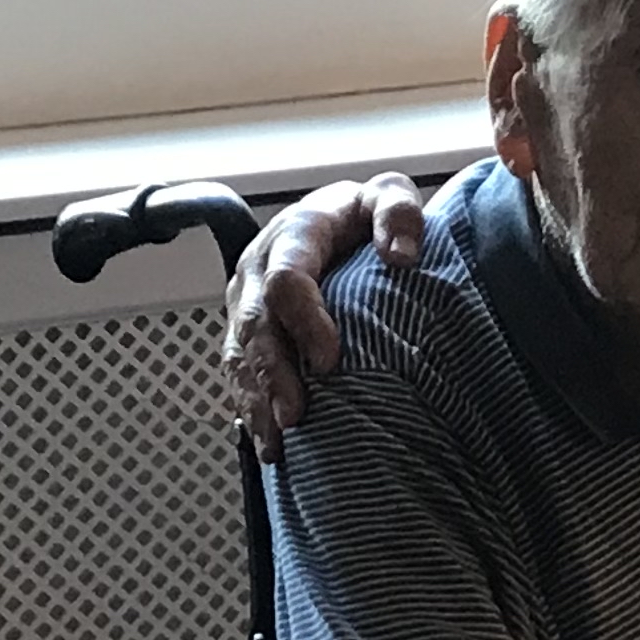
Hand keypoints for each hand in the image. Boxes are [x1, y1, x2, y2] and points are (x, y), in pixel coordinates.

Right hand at [217, 172, 425, 443]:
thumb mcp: (387, 195)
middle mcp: (257, 268)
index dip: (305, 320)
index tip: (330, 360)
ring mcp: (245, 302)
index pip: (287, 279)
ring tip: (277, 444)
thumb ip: (397, 212)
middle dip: (273, 373)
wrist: (334, 219)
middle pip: (255, 324)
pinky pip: (239, 371)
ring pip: (239, 354)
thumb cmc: (364, 215)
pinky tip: (270, 444)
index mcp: (293, 233)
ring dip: (257, 399)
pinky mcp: (244, 331)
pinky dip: (252, 407)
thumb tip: (401, 255)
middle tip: (295, 417)